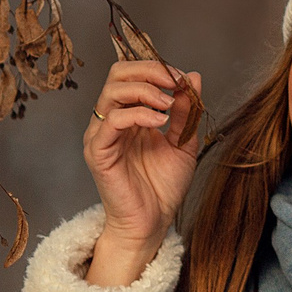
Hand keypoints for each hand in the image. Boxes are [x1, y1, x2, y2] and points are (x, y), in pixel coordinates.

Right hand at [82, 59, 202, 285]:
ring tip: (168, 104)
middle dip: (149, 71)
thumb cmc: (163, 187)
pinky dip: (138, 114)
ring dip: (145, 90)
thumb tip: (193, 77)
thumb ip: (186, 111)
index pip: (133, 75)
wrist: (152, 222)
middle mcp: (111, 121)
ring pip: (112, 92)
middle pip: (117, 75)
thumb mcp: (183, 142)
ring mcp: (101, 135)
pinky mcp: (98, 152)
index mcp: (129, 115)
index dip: (158, 69)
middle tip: (174, 82)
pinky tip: (160, 122)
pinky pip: (112, 121)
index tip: (184, 79)